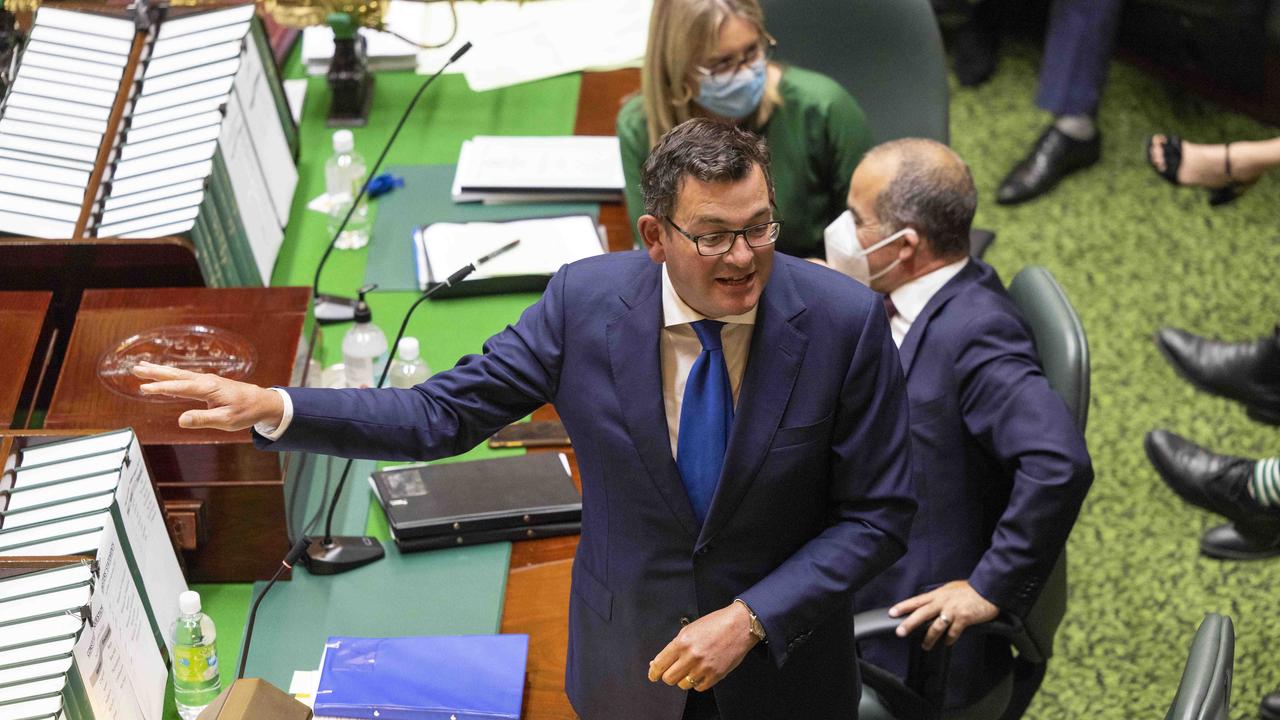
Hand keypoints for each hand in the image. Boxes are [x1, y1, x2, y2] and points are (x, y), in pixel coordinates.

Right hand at [130, 361, 283, 430]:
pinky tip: (165, 377)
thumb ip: (203, 420)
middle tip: (135, 368)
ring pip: (180, 374)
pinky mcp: (209, 383)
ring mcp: (207, 380)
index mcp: (208, 388)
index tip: (143, 388)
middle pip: (176, 375)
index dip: (161, 388)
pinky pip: (186, 378)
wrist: (262, 402)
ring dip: (161, 371)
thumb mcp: (226, 420)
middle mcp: (206, 381)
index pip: (180, 388)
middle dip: (155, 372)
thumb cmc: (246, 412)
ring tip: (143, 367)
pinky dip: (172, 375)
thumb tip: (181, 420)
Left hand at [647, 602, 758, 691]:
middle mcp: (691, 656)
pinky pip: (699, 687)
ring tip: (690, 670)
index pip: (660, 664)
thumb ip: (674, 646)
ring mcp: (704, 667)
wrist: (739, 625)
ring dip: (684, 679)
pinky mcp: (716, 675)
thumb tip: (659, 662)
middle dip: (669, 676)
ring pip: (683, 685)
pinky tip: (701, 673)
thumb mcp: (689, 629)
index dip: (654, 672)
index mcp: (682, 642)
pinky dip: (697, 682)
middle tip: (673, 671)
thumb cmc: (715, 624)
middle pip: (669, 678)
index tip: (653, 675)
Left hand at [889, 580, 998, 650]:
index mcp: (938, 594)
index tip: (892, 612)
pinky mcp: (963, 618)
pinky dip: (949, 638)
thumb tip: (929, 604)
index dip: (903, 606)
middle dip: (909, 624)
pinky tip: (948, 642)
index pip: (916, 600)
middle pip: (921, 613)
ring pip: (935, 626)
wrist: (988, 589)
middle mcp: (942, 602)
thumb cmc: (970, 590)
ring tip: (925, 646)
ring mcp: (952, 610)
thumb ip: (939, 597)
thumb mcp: (950, 589)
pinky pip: (953, 632)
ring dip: (929, 638)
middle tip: (900, 632)